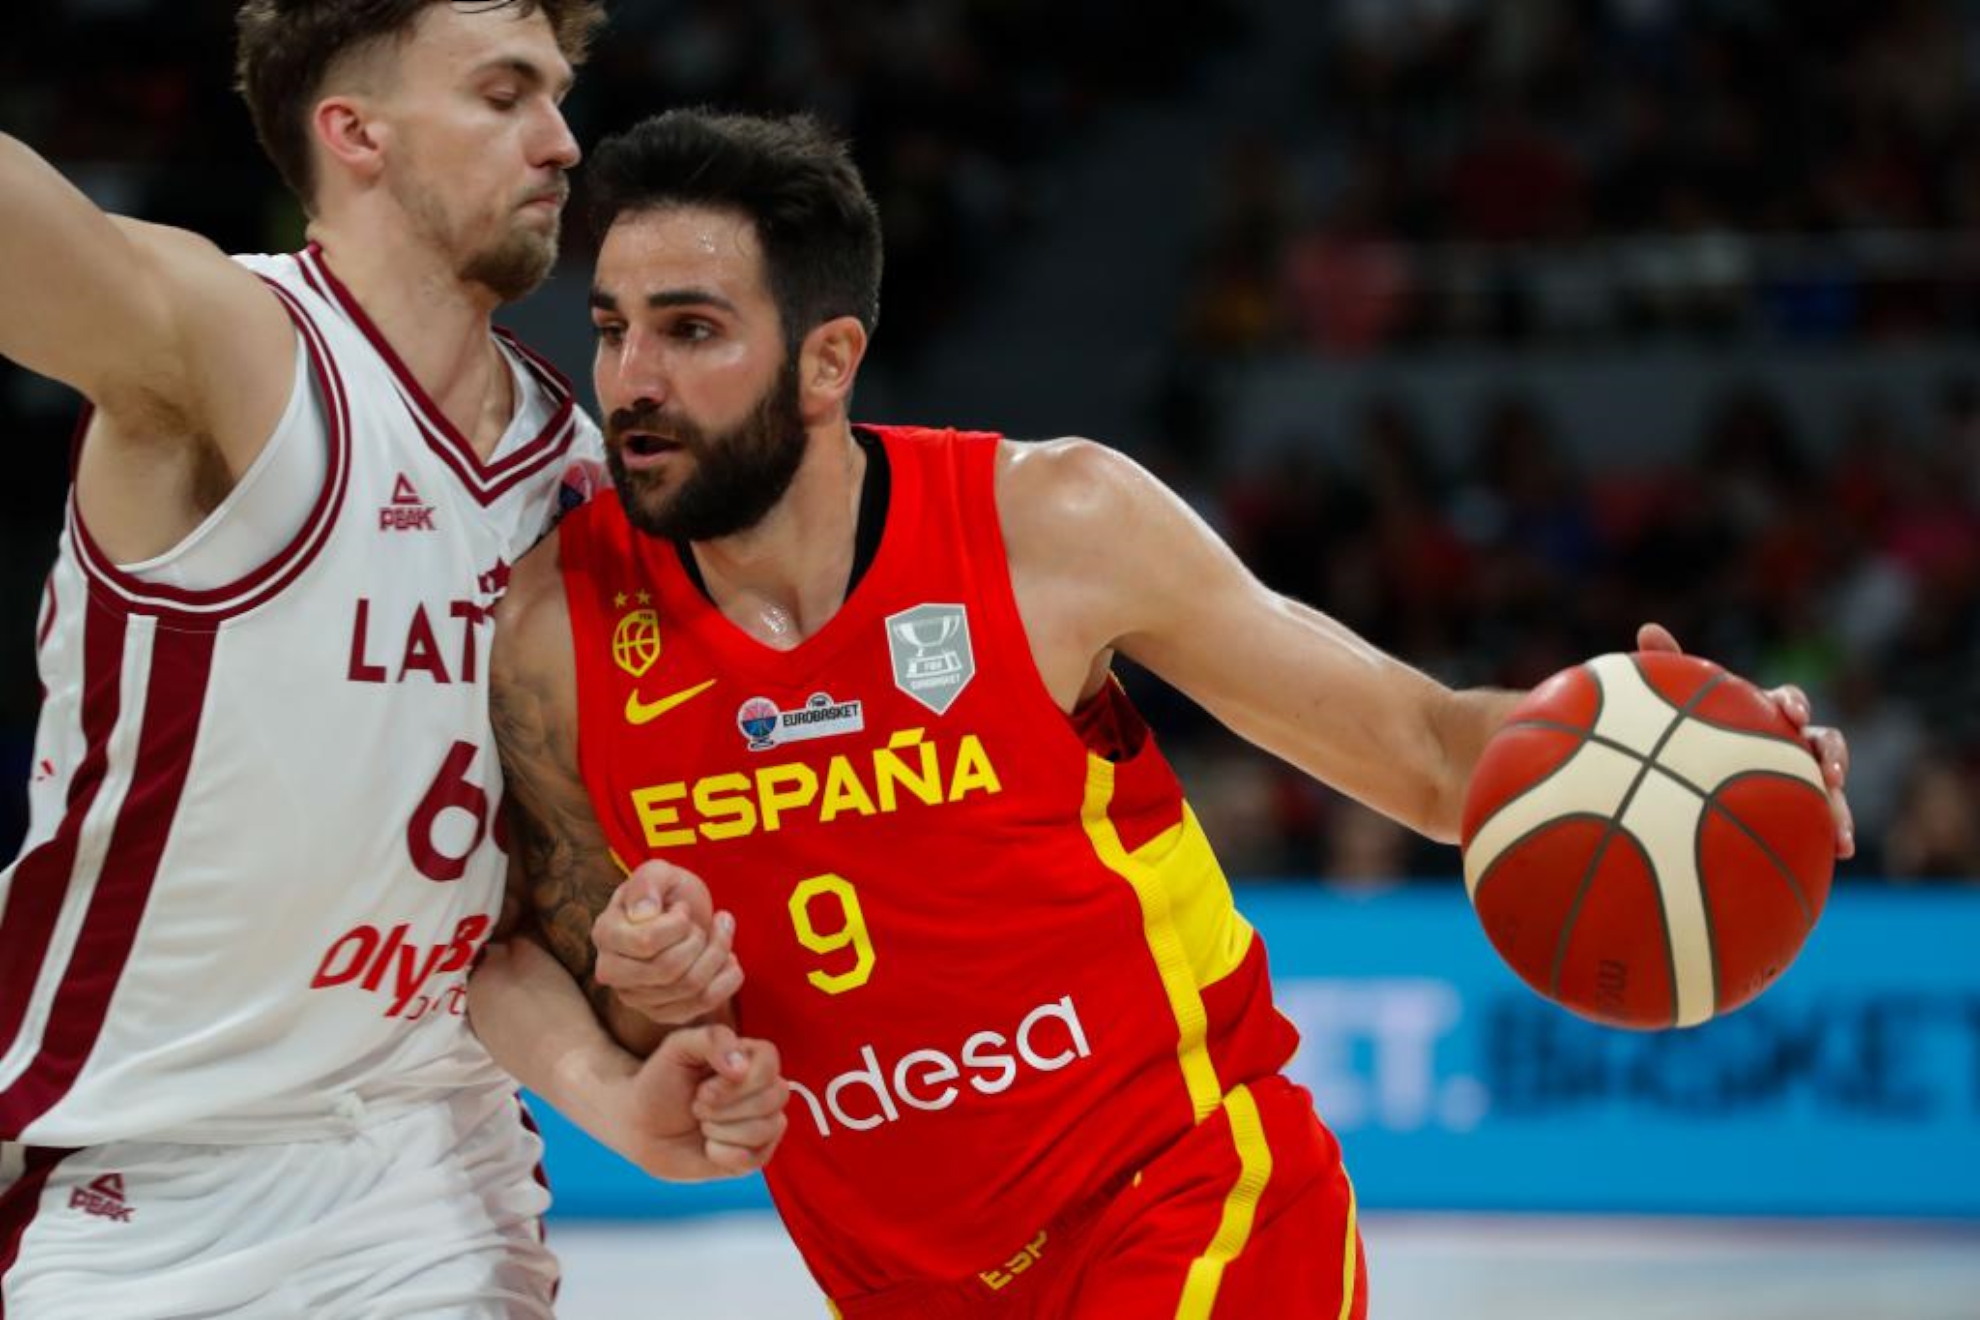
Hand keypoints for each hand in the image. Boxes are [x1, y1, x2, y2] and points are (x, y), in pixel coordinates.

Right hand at [592, 860, 742, 1023]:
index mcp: (605, 933)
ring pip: (689, 988)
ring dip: (718, 954)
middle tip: (703, 923)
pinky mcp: (662, 1013)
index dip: (678, 924)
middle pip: (666, 970)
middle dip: (699, 941)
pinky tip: (729, 958)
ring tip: (722, 931)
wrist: (685, 917)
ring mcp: (635, 997)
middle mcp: (611, 971)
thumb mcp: (660, 872)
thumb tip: (642, 913)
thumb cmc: (669, 892)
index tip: (682, 909)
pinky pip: (703, 1005)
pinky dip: (727, 978)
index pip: (646, 943)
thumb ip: (647, 882)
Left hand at [620, 1024, 788, 1181]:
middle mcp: (763, 1089)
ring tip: (701, 1124)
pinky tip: (708, 1147)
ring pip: (767, 1128)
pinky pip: (757, 1159)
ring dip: (721, 1130)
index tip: (703, 1089)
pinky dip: (724, 1155)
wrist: (641, 1126)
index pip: (770, 1062)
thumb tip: (741, 1068)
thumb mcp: (678, 1047)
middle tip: (697, 1106)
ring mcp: (763, 1123)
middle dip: (724, 1107)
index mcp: (750, 1057)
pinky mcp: (755, 1155)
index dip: (738, 1081)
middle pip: (775, 1096)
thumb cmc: (661, 1082)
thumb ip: (712, 1039)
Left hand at [1637, 623, 1854, 858]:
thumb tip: (1648, 627)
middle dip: (1832, 754)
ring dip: (1843, 801)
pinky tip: (1843, 852)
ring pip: (1834, 786)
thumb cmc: (1688, 737)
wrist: (1690, 790)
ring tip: (1843, 826)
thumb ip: (1670, 669)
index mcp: (1764, 716)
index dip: (1793, 704)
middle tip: (1830, 772)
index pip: (1787, 702)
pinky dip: (1839, 832)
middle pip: (1824, 742)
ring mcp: (1801, 779)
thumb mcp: (1677, 709)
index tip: (1792, 714)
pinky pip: (1827, 821)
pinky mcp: (1805, 811)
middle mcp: (1790, 745)